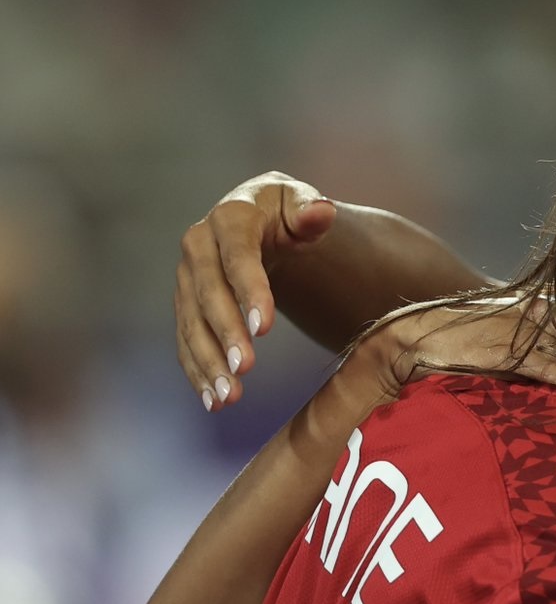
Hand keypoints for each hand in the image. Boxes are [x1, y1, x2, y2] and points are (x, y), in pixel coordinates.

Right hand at [176, 172, 335, 411]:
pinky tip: (214, 399)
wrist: (258, 220)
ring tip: (228, 396)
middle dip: (224, 332)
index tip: (263, 328)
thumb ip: (313, 212)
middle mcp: (199, 244)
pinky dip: (198, 370)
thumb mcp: (302, 205)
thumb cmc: (287, 213)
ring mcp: (188, 275)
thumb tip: (321, 210)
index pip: (238, 255)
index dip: (249, 290)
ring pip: (191, 321)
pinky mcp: (186, 302)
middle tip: (243, 369)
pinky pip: (187, 339)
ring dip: (207, 361)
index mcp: (231, 216)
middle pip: (207, 292)